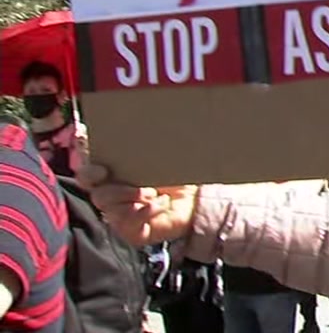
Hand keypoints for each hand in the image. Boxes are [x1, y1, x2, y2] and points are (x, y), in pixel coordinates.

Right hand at [77, 164, 197, 246]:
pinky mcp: (131, 231)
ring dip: (135, 198)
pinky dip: (148, 210)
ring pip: (110, 209)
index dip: (89, 174)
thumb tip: (122, 141)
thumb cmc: (175, 175)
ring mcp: (119, 216)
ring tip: (155, 193)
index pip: (86, 176)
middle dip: (120, 189)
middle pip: (98, 195)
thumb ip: (137, 153)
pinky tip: (162, 203)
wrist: (197, 198)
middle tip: (146, 186)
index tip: (103, 171)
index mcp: (111, 176)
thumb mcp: (158, 158)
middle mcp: (111, 197)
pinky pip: (129, 223)